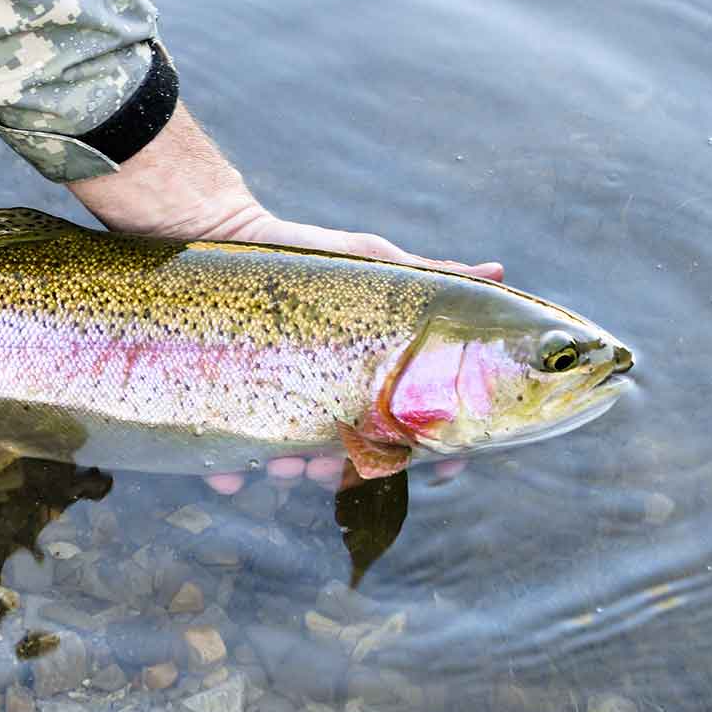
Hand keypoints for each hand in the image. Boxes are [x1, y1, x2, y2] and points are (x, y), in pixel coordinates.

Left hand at [69, 100, 498, 493]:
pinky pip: (226, 453)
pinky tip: (227, 476)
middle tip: (335, 467)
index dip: (435, 450)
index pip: (412, 422)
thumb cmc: (303, 256)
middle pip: (351, 452)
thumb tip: (498, 272)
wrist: (214, 236)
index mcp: (366, 375)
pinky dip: (228, 470)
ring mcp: (275, 404)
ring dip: (292, 472)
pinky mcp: (224, 406)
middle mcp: (325, 397)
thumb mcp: (369, 263)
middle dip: (349, 467)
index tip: (445, 466)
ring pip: (293, 461)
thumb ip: (429, 278)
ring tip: (282, 466)